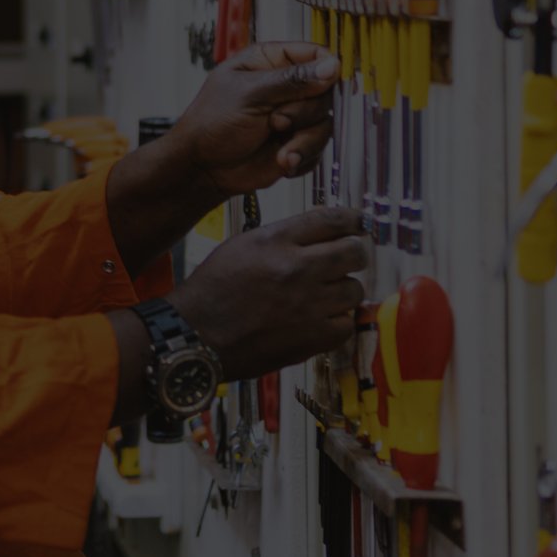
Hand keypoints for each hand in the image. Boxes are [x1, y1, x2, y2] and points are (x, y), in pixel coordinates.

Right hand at [169, 206, 369, 377]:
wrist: (197, 334)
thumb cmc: (213, 290)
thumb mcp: (242, 245)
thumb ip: (283, 236)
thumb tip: (321, 233)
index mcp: (276, 241)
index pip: (331, 220)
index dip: (353, 219)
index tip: (359, 223)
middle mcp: (296, 268)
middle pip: (353, 252)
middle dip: (353, 254)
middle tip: (346, 260)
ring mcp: (308, 304)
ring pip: (354, 289)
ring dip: (344, 288)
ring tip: (326, 293)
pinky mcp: (312, 337)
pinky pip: (347, 323)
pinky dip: (338, 319)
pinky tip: (321, 317)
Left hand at [175, 41, 339, 195]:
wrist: (203, 168)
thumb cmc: (210, 124)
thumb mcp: (249, 95)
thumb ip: (291, 80)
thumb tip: (330, 67)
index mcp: (270, 62)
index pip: (315, 55)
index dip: (327, 68)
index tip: (327, 83)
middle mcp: (285, 88)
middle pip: (325, 92)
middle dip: (304, 113)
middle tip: (277, 121)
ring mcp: (292, 117)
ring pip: (325, 123)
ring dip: (304, 141)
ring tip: (281, 150)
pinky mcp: (296, 143)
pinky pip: (319, 148)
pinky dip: (302, 157)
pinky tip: (283, 160)